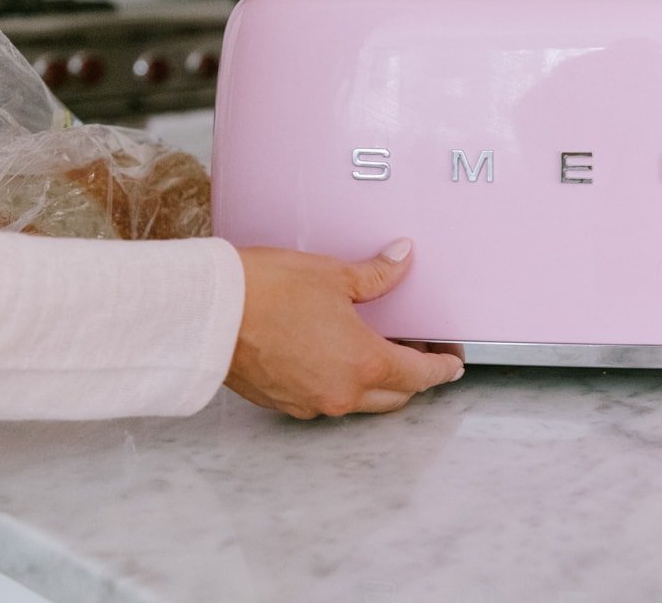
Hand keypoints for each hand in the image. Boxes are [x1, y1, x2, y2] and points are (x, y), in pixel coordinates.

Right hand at [225, 238, 464, 418]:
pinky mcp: (282, 403)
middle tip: (420, 351)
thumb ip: (377, 274)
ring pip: (359, 402)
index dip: (441, 369)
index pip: (418, 376)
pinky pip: (325, 399)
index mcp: (362, 363)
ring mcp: (309, 403)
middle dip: (412, 378)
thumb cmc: (269, 290)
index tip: (452, 364)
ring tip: (375, 349)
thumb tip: (402, 258)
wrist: (209, 312)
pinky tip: (333, 356)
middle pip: (394, 396)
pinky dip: (340, 383)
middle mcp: (340, 393)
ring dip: (374, 381)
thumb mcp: (333, 274)